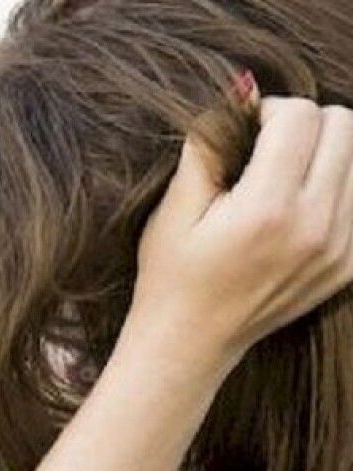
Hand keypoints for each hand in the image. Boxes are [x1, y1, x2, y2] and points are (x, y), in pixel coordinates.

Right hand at [126, 95, 352, 373]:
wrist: (189, 345)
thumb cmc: (171, 277)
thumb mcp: (173, 211)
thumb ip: (208, 147)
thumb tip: (241, 92)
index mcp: (267, 211)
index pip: (301, 118)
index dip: (269, 110)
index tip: (245, 131)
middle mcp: (315, 227)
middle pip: (345, 127)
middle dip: (306, 125)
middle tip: (269, 149)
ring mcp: (339, 248)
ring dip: (325, 154)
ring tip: (283, 178)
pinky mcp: (348, 264)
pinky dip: (334, 187)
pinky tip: (296, 207)